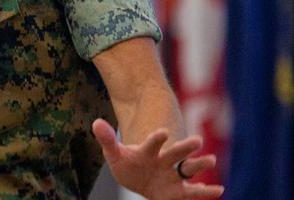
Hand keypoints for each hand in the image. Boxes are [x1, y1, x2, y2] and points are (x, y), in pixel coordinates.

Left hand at [92, 118, 223, 198]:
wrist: (138, 177)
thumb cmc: (128, 162)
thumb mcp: (114, 153)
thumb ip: (107, 140)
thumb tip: (96, 123)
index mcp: (148, 151)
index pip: (152, 143)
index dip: (156, 138)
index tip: (162, 131)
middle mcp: (164, 161)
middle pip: (175, 153)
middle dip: (185, 147)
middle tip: (197, 140)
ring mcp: (173, 175)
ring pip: (188, 169)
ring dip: (199, 165)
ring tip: (211, 160)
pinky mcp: (179, 190)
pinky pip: (193, 192)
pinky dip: (205, 191)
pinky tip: (219, 190)